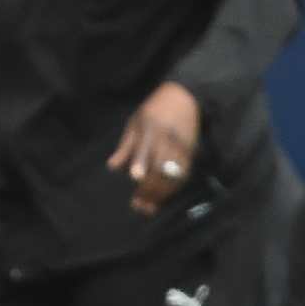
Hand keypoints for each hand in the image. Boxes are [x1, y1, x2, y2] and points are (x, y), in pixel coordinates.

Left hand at [108, 81, 200, 215]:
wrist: (185, 98)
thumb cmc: (154, 110)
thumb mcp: (135, 122)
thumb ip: (125, 146)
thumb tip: (112, 167)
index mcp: (150, 128)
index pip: (145, 147)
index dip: (141, 162)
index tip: (135, 177)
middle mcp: (167, 138)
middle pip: (160, 166)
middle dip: (149, 187)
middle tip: (138, 205)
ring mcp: (181, 146)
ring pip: (173, 174)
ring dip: (161, 193)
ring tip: (149, 207)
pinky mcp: (191, 152)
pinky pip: (184, 175)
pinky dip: (174, 189)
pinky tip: (163, 198)